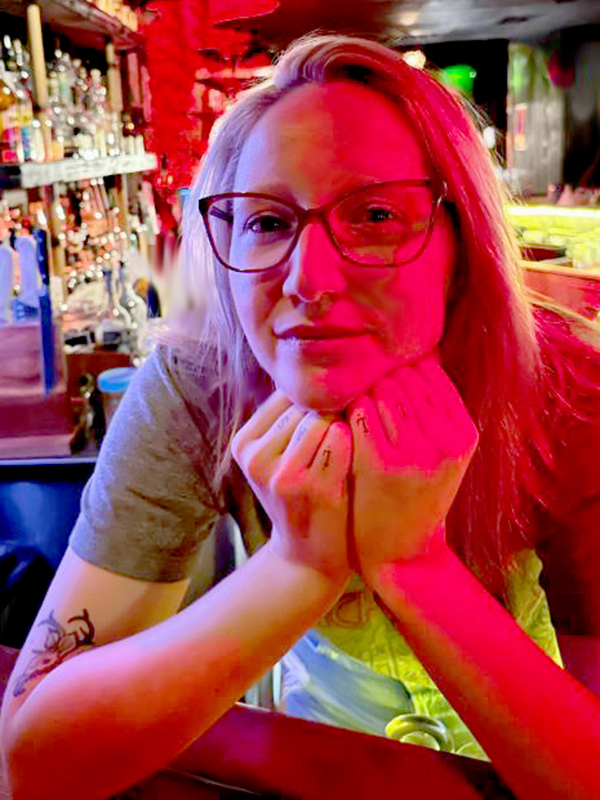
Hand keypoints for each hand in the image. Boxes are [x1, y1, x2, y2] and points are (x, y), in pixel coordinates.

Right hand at [232, 390, 352, 584]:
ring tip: (346, 449)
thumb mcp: (279, 457)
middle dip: (330, 410)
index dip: (316, 397)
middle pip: (304, 403)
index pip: (285, 393)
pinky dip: (352, 445)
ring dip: (343, 426)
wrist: (311, 556)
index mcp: (243, 443)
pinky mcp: (309, 486)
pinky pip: (340, 438)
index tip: (333, 411)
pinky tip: (352, 463)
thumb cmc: (304, 494)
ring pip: (322, 417)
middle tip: (344, 432)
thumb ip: (288, 417)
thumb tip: (313, 363)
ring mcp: (280, 473)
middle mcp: (254, 457)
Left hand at [346, 355, 478, 584]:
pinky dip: (348, 410)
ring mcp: (414, 453)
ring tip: (354, 403)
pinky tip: (343, 420)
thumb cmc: (418, 494)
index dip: (402, 370)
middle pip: (404, 378)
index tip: (384, 380)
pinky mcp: (380, 464)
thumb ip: (436, 406)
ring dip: (363, 392)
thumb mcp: (444, 452)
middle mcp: (445, 441)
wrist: (402, 554)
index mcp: (465, 433)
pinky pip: (360, 412)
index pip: (431, 372)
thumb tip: (421, 350)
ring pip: (381, 391)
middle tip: (362, 389)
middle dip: (381, 378)